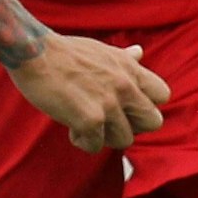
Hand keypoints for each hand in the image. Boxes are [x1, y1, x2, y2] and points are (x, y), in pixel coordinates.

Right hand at [8, 32, 170, 152]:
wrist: (34, 52)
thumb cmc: (64, 52)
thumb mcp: (101, 51)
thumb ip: (124, 59)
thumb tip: (140, 52)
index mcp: (129, 68)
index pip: (163, 95)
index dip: (146, 104)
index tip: (126, 105)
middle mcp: (125, 86)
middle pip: (153, 122)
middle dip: (132, 125)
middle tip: (110, 120)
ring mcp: (109, 104)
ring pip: (124, 140)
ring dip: (105, 137)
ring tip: (85, 122)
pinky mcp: (90, 120)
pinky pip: (95, 146)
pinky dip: (82, 141)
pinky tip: (70, 126)